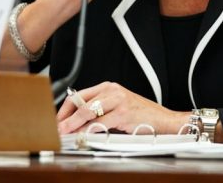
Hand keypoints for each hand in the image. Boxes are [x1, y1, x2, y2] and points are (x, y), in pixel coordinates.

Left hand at [57, 82, 186, 134]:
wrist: (165, 121)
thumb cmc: (142, 116)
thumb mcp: (118, 107)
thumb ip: (100, 111)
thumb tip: (76, 122)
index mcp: (109, 87)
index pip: (79, 95)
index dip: (65, 109)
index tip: (58, 120)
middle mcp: (112, 91)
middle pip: (81, 102)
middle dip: (66, 117)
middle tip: (57, 128)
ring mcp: (118, 101)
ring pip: (88, 112)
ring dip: (73, 125)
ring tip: (65, 133)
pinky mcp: (124, 113)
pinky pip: (100, 123)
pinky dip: (88, 130)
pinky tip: (82, 135)